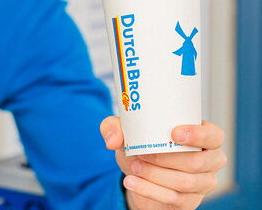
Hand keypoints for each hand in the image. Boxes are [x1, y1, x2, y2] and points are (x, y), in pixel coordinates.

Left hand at [100, 117, 226, 209]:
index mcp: (202, 136)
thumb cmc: (138, 141)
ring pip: (185, 182)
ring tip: (134, 167)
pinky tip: (131, 182)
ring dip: (156, 174)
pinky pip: (174, 198)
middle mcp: (208, 160)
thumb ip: (114, 127)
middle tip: (141, 153)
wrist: (136, 171)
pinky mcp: (189, 202)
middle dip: (167, 158)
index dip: (198, 135)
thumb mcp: (125, 129)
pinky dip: (149, 190)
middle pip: (198, 162)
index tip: (173, 133)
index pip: (214, 135)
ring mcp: (202, 184)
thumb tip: (113, 140)